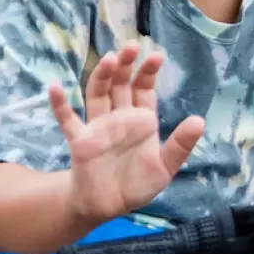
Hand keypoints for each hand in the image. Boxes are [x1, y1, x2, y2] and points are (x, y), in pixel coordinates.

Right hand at [51, 42, 206, 223]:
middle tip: (131, 46)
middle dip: (126, 65)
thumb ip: (180, 146)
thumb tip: (199, 120)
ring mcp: (97, 127)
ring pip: (98, 94)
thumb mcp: (165, 167)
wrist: (107, 207)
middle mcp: (118, 117)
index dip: (148, 73)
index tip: (156, 56)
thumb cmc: (135, 184)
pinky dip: (60, 104)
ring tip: (109, 58)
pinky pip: (68, 120)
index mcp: (140, 120)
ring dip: (102, 76)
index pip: (143, 89)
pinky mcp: (80, 141)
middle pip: (120, 84)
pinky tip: (54, 88)